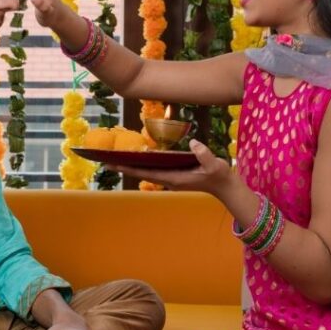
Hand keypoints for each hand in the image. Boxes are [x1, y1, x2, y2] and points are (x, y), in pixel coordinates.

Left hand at [108, 139, 237, 199]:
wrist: (224, 186)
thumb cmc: (219, 175)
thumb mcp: (215, 165)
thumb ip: (204, 155)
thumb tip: (193, 143)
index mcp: (174, 178)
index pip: (147, 173)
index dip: (129, 168)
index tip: (114, 164)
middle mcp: (169, 180)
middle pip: (142, 173)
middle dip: (125, 167)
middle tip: (106, 161)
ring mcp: (171, 178)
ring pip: (147, 172)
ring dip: (132, 165)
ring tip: (117, 158)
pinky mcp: (174, 175)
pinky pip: (155, 169)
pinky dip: (144, 164)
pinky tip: (138, 157)